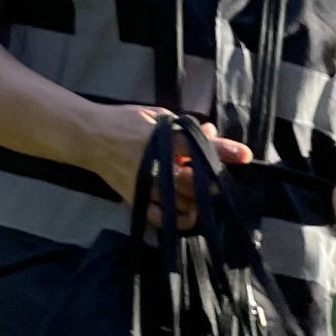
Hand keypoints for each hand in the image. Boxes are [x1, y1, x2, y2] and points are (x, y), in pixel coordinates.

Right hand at [78, 103, 250, 227]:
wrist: (90, 137)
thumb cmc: (125, 122)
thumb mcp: (156, 115)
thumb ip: (184, 126)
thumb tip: (212, 132)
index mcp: (159, 138)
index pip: (197, 146)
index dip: (224, 151)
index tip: (245, 155)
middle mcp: (154, 164)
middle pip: (194, 182)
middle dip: (211, 181)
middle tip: (217, 179)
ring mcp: (145, 186)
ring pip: (182, 203)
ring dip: (198, 201)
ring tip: (200, 193)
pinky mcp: (137, 200)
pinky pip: (163, 220)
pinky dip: (179, 220)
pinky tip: (188, 213)